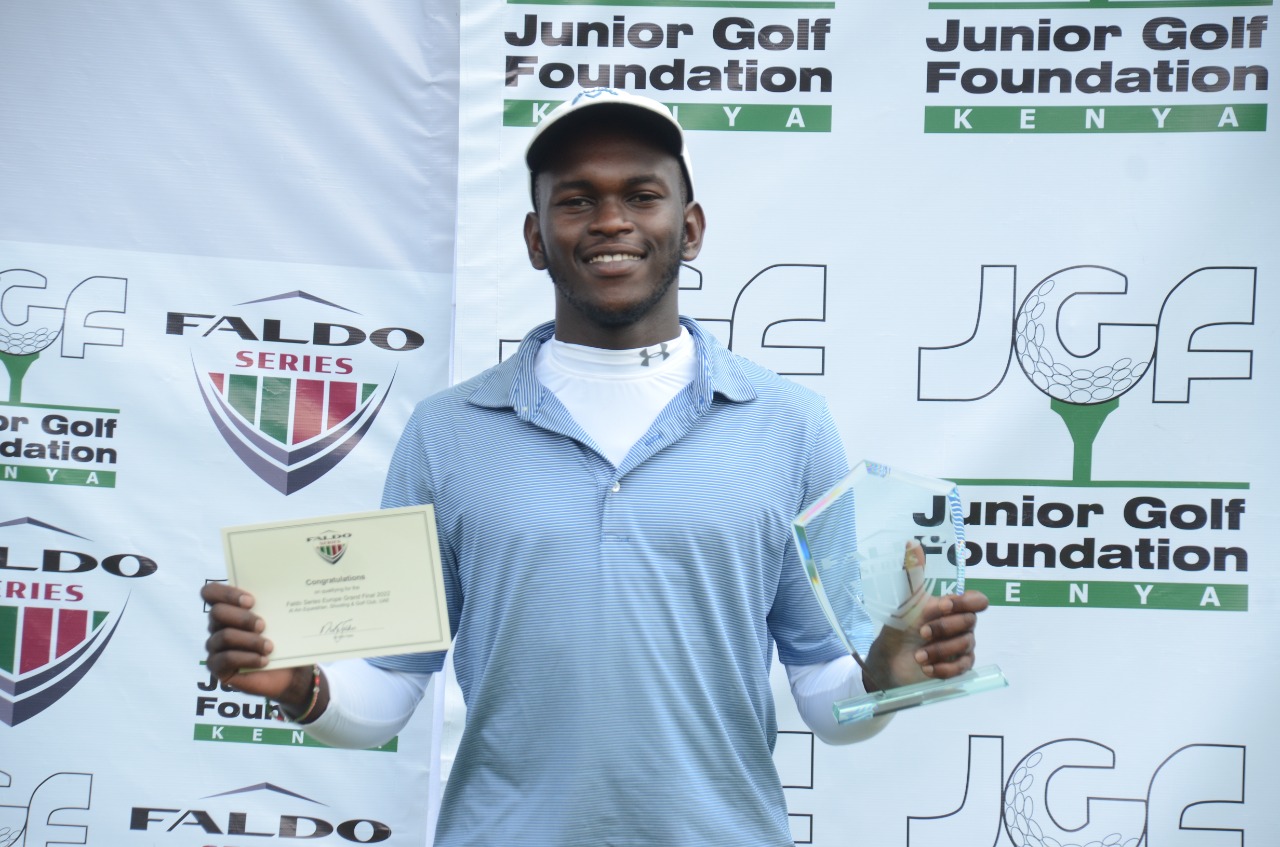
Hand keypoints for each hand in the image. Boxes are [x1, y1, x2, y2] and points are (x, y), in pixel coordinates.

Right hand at [202, 582, 313, 707]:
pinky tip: (264, 660)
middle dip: (242, 617)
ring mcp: (214, 646)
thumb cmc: (281, 640)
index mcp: (229, 607)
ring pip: (224, 636)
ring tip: (269, 647)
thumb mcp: (278, 620)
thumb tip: (283, 587)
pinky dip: (248, 658)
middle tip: (263, 625)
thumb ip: (272, 603)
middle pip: (217, 612)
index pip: (211, 592)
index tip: (251, 601)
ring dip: (250, 640)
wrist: (286, 672)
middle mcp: (217, 625)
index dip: (227, 593)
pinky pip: (226, 658)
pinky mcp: (216, 666)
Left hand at [862, 541, 988, 690]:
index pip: (977, 600)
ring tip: (918, 655)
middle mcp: (961, 625)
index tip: (943, 605)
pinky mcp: (958, 666)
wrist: (889, 658)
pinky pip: (963, 667)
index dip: (965, 602)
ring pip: (966, 645)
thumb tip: (912, 543)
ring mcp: (961, 646)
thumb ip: (912, 573)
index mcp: (952, 607)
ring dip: (940, 650)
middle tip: (922, 632)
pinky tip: (927, 668)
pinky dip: (945, 668)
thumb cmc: (900, 626)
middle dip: (945, 628)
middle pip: (971, 622)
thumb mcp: (904, 600)